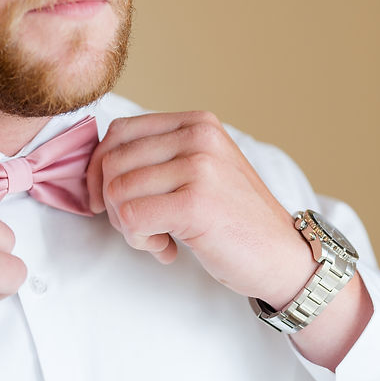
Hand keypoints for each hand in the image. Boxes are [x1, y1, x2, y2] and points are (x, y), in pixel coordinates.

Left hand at [86, 111, 313, 304]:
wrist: (283, 257)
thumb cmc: (235, 221)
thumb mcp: (201, 172)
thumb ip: (159, 159)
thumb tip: (96, 166)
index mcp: (197, 123)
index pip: (120, 132)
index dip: (101, 169)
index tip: (107, 200)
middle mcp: (198, 136)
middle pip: (113, 162)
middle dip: (113, 203)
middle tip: (141, 228)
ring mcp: (199, 167)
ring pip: (117, 191)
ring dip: (127, 226)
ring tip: (158, 239)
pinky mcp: (195, 203)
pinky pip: (131, 218)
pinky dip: (139, 240)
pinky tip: (165, 249)